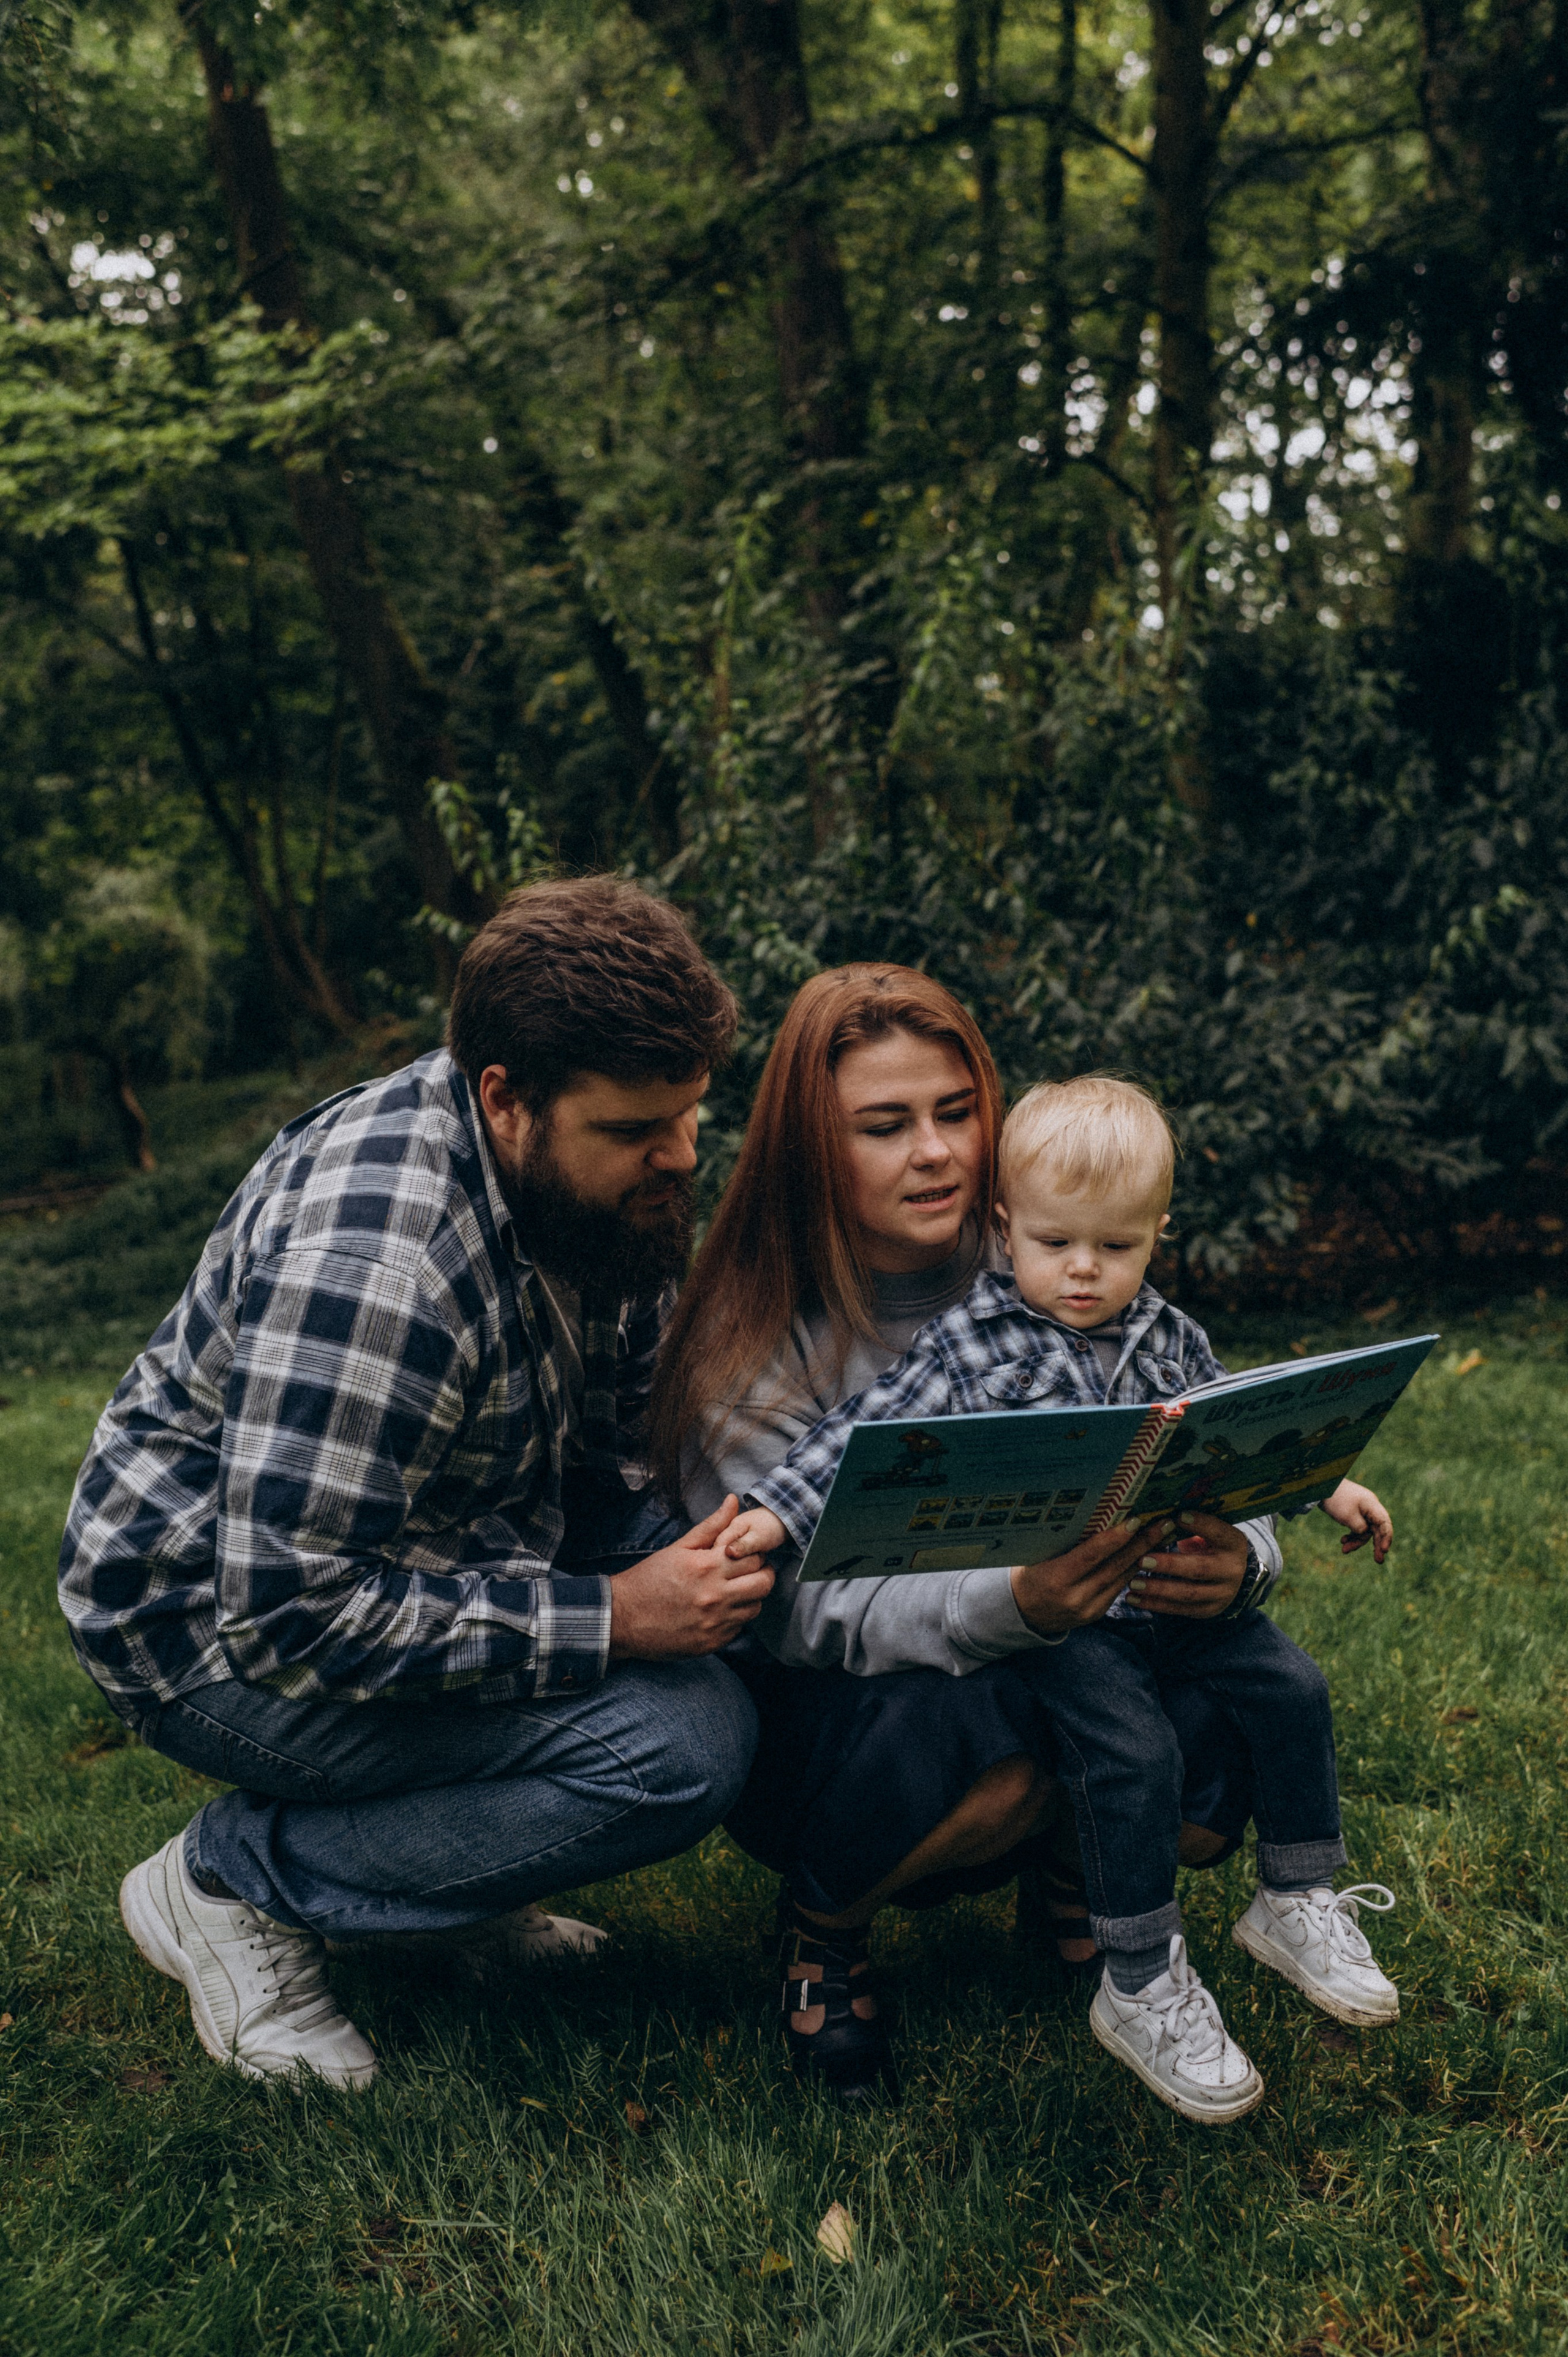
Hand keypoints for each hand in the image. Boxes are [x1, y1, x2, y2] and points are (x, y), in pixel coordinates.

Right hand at [607, 1496, 774, 1661]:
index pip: (755, 1557)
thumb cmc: (648, 1579)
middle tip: (749, 1572)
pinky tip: (718, 1611)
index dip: (755, 1554)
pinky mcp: (710, 1644)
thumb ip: (711, 1526)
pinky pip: (738, 1629)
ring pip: (755, 1608)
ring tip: (734, 1592)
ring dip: (750, 1598)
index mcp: (707, 1567)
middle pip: (763, 1584)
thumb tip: (733, 1501)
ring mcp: (714, 1623)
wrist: (621, 1617)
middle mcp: (714, 1596)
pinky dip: (734, 1619)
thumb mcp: (679, 1548)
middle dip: (761, 1575)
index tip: (746, 1555)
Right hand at [1010, 1518, 1175, 1635]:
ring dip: (1144, 1554)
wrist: (1024, 1612)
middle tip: (1164, 1523)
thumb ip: (1067, 1541)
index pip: (1090, 1556)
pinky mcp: (1097, 1614)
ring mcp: (1088, 1609)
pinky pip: (1119, 1587)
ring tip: (1163, 1534)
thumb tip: (1100, 1514)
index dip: (1114, 1538)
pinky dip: (1133, 1568)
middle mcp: (1075, 1597)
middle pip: (1114, 1566)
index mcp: (1056, 1578)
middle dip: (1141, 1543)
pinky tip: (1148, 1553)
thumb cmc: (1031, 1572)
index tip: (1135, 1520)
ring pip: (1122, 1577)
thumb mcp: (1039, 1554)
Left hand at [1122, 1512, 1250, 1618]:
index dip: (1200, 1524)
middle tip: (1141, 1559)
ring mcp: (1222, 1594)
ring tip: (1133, 1582)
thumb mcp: (1209, 1531)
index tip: (1177, 1516)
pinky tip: (1134, 1598)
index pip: (1218, 1532)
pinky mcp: (1208, 1610)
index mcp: (1234, 1544)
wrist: (1231, 1577)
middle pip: (1199, 1569)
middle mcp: (1232, 1570)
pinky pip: (1180, 1609)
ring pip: (1188, 1593)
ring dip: (1157, 1589)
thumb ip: (1191, 1523)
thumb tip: (1158, 1513)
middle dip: (1169, 1565)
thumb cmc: (1210, 1544)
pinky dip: (1155, 1605)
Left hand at [1320, 1478, 1392, 1562]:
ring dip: (1356, 1542)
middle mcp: (1370, 1508)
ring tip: (1344, 1550)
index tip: (1384, 1550)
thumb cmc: (1335, 1499)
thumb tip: (1365, 1534)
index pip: (1385, 1523)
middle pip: (1378, 1529)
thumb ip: (1360, 1528)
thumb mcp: (1347, 1516)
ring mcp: (1363, 1511)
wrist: (1320, 1486)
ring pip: (1365, 1531)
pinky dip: (1351, 1536)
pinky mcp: (1354, 1514)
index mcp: (1372, 1505)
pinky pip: (1357, 1528)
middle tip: (1378, 1561)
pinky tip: (1343, 1541)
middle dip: (1377, 1545)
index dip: (1387, 1537)